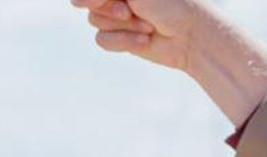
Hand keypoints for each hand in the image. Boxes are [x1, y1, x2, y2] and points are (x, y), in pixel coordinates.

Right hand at [70, 0, 266, 126]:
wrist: (193, 36)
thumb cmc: (170, 4)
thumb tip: (74, 1)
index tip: (104, 1)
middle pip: (86, 1)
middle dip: (107, 7)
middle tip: (129, 10)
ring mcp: (117, 15)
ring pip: (94, 21)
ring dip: (122, 26)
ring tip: (148, 26)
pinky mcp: (120, 38)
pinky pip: (102, 40)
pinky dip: (123, 41)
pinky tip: (145, 40)